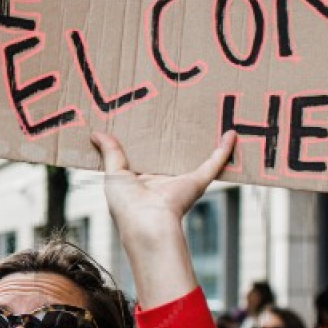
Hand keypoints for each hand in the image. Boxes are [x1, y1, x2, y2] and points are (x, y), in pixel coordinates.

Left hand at [91, 131, 235, 308]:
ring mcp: (182, 180)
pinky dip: (224, 150)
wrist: (147, 223)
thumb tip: (96, 134)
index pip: (145, 155)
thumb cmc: (127, 205)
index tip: (146, 116)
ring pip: (196, 156)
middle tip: (177, 105)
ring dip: (205, 140)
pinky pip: (214, 163)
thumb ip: (110, 153)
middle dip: (176, 133)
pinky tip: (231, 133)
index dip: (146, 138)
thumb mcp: (113, 174)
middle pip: (172, 152)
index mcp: (143, 179)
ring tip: (211, 115)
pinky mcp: (197, 182)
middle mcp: (164, 179)